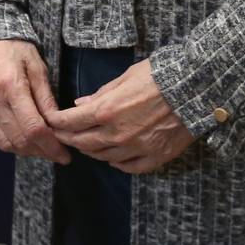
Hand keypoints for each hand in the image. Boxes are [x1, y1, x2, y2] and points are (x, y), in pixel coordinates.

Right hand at [0, 40, 70, 163]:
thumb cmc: (14, 47)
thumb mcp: (37, 66)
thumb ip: (46, 97)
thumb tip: (57, 126)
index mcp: (10, 85)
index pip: (33, 128)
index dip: (51, 147)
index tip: (64, 155)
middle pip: (18, 140)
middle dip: (40, 151)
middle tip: (53, 151)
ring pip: (2, 143)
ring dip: (23, 150)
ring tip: (37, 146)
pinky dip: (5, 143)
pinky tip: (17, 137)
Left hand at [44, 58, 193, 174]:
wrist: (194, 90)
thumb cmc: (158, 77)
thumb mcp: (124, 78)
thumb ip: (100, 94)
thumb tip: (81, 104)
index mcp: (105, 111)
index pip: (70, 123)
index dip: (57, 123)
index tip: (51, 122)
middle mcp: (116, 134)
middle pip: (83, 143)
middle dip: (68, 139)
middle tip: (62, 136)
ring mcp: (135, 149)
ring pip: (103, 157)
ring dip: (91, 150)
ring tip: (86, 144)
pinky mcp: (154, 158)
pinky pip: (128, 167)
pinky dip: (117, 163)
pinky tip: (113, 158)